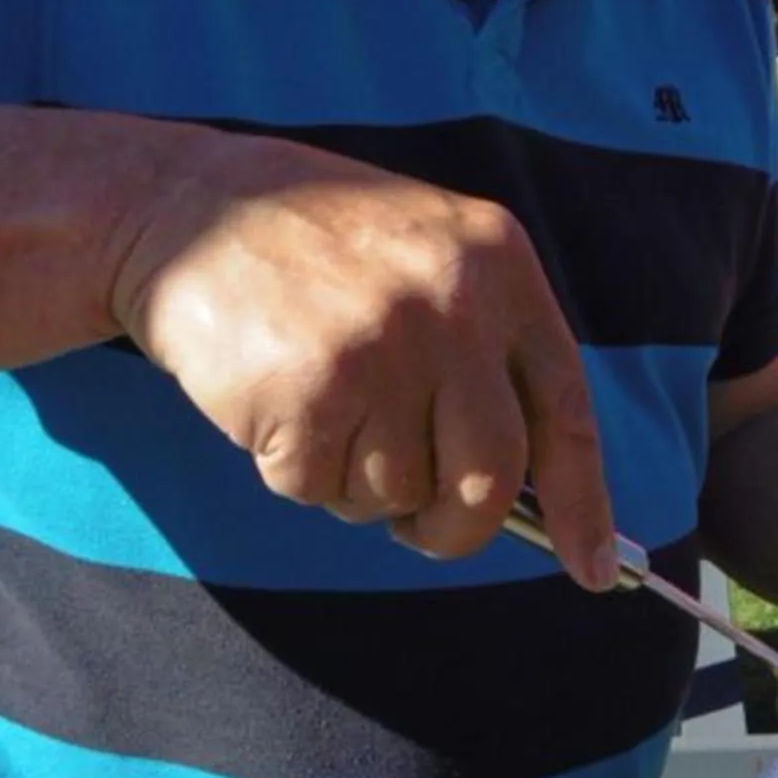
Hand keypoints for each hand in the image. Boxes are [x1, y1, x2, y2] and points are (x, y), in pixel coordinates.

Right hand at [106, 133, 617, 585]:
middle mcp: (452, 306)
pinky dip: (294, 471)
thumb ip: (486, 352)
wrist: (184, 206)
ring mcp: (382, 349)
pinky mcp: (308, 393)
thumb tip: (532, 493)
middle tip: (419, 528)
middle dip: (456, 528)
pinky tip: (274, 403)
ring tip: (321, 406)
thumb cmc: (315, 249)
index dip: (582, 503)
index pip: (565, 412)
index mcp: (498, 265)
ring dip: (357, 482)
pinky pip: (320, 490)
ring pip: (399, 494)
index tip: (594, 570)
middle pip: (490, 479)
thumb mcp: (428, 257)